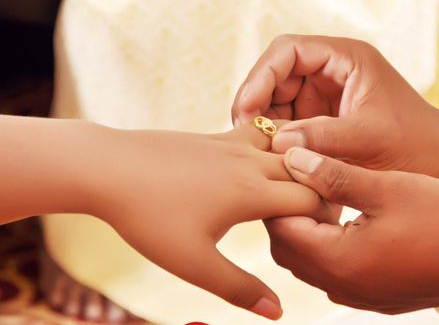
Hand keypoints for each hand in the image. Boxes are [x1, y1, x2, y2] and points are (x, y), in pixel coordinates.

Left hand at [87, 123, 336, 319]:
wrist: (107, 167)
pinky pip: (258, 135)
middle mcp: (249, 161)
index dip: (327, 216)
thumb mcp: (192, 262)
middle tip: (318, 216)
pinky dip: (273, 149)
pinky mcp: (214, 136)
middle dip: (320, 190)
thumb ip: (238, 287)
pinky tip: (259, 165)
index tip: (326, 233)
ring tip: (295, 187)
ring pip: (284, 146)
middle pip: (305, 169)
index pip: (312, 198)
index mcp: (252, 191)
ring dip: (297, 165)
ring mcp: (231, 143)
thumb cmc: (147, 216)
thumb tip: (277, 312)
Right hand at [231, 35, 438, 198]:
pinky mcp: (322, 120)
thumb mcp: (369, 138)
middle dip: (257, 102)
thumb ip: (322, 137)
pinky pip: (289, 123)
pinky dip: (277, 139)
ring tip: (258, 151)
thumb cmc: (414, 145)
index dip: (261, 76)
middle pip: (276, 76)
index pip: (287, 51)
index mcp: (345, 59)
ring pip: (277, 101)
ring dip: (265, 123)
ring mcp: (324, 97)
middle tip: (245, 134)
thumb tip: (276, 141)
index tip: (248, 109)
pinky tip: (272, 158)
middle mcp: (331, 72)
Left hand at [266, 147, 438, 323]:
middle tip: (302, 182)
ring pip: (305, 261)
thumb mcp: (385, 188)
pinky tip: (342, 222)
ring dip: (304, 230)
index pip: (279, 226)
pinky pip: (328, 272)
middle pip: (286, 248)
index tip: (287, 169)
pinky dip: (323, 246)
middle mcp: (338, 284)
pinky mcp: (368, 295)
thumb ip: (332, 176)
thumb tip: (292, 158)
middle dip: (286, 214)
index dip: (278, 195)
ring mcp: (353, 294)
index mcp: (337, 259)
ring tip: (322, 198)